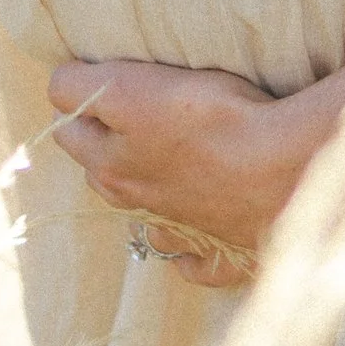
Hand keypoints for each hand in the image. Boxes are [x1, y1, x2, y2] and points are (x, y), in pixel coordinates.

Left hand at [46, 54, 325, 285]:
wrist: (287, 171)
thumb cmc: (212, 120)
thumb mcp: (131, 90)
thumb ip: (83, 89)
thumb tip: (57, 87)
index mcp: (110, 165)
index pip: (69, 128)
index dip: (83, 101)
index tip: (107, 85)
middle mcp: (137, 204)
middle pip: (103, 174)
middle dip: (111, 148)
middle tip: (143, 118)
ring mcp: (180, 235)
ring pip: (145, 219)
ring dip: (151, 195)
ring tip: (177, 167)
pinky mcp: (220, 256)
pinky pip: (192, 260)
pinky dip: (191, 247)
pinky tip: (203, 227)